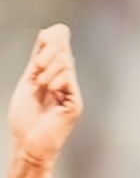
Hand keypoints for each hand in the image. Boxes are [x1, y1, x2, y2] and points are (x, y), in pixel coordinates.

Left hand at [9, 25, 81, 166]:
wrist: (28, 145)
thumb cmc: (26, 121)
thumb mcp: (28, 82)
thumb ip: (38, 60)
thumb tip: (47, 35)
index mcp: (54, 78)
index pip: (60, 49)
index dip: (56, 37)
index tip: (50, 32)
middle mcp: (65, 85)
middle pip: (64, 52)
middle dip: (48, 51)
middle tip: (38, 65)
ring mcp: (71, 95)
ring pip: (66, 64)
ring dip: (49, 67)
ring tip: (40, 83)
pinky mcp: (74, 105)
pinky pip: (69, 82)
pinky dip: (56, 80)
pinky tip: (49, 89)